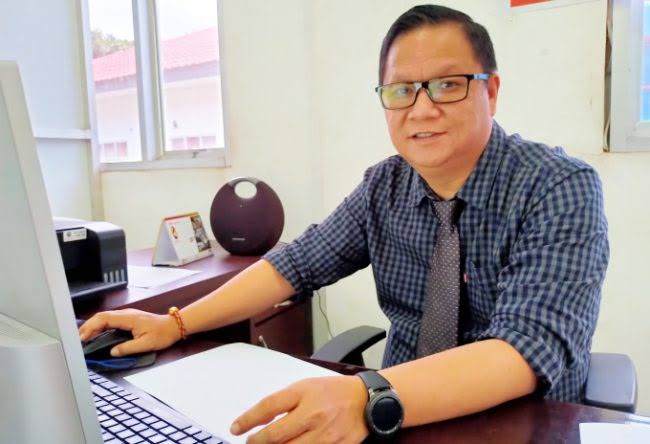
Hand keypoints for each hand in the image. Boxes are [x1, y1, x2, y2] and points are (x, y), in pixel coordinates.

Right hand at [78, 308, 180, 356]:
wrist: (173, 326)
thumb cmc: (162, 334)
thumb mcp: (146, 344)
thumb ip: (128, 348)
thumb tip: (112, 352)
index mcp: (129, 318)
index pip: (105, 319)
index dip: (91, 327)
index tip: (83, 338)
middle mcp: (126, 314)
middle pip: (101, 316)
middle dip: (88, 326)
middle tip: (78, 339)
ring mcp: (127, 315)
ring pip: (105, 317)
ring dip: (93, 326)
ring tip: (83, 337)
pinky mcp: (128, 318)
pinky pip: (110, 320)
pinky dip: (100, 326)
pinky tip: (96, 334)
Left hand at [230, 375, 368, 443]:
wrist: (367, 400)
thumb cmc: (334, 392)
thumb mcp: (307, 386)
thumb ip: (285, 401)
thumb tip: (261, 418)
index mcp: (304, 393)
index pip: (268, 407)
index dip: (248, 419)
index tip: (236, 428)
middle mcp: (313, 414)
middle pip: (275, 435)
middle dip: (256, 442)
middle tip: (250, 442)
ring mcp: (325, 434)